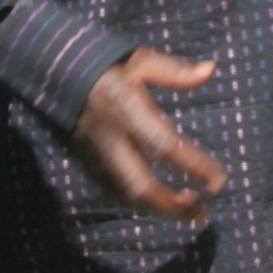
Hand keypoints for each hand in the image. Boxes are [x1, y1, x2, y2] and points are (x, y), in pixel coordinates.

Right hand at [68, 49, 226, 222]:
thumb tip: (211, 69)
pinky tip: (163, 204)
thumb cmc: (104, 66)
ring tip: (191, 211)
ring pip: (127, 196)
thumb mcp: (140, 60)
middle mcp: (109, 138)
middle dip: (173, 205)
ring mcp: (95, 155)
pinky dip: (141, 203)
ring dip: (160, 209)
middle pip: (141, 185)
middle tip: (204, 211)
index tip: (220, 181)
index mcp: (125, 110)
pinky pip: (115, 192)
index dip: (194, 166)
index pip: (164, 145)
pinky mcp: (87, 163)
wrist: (53, 72)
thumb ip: (175, 71)